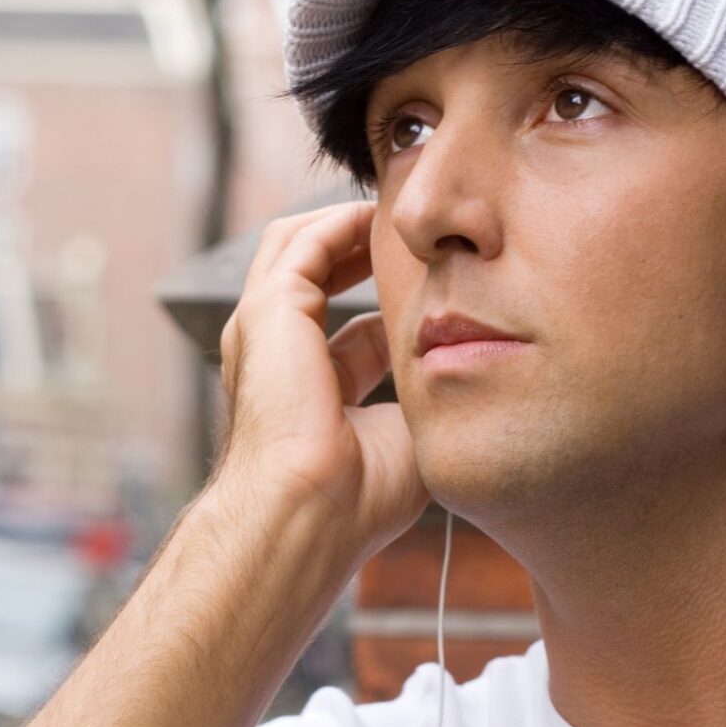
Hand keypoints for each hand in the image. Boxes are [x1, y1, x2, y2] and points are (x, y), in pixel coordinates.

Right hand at [207, 200, 428, 565]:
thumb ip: (424, 396)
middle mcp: (280, 354)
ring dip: (348, 225)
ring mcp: (265, 329)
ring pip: (298, 246)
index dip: (393, 303)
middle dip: (361, 250)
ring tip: (396, 215)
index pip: (351, 330)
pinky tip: (381, 220)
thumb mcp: (405, 438)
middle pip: (314, 275)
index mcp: (311, 391)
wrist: (311, 511)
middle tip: (413, 236)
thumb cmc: (357, 497)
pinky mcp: (270, 308)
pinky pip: (304, 242)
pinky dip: (342, 222)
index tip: (436, 286)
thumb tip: (460, 370)